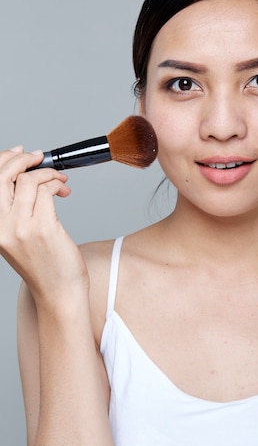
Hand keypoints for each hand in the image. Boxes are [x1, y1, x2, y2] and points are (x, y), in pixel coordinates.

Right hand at [0, 146, 88, 307]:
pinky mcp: (43, 228)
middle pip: (4, 176)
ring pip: (28, 180)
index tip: (19, 153)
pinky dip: (57, 184)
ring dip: (48, 173)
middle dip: (23, 159)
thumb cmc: (44, 264)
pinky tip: (63, 190)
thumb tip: (25, 174)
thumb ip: (17, 208)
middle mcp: (1, 226)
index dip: (4, 160)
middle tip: (39, 158)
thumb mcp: (19, 236)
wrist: (58, 292)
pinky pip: (47, 191)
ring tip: (59, 181)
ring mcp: (21, 227)